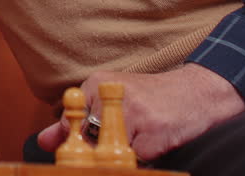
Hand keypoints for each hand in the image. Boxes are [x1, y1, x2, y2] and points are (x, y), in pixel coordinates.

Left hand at [36, 63, 244, 161]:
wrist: (200, 93)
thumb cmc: (153, 99)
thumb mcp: (111, 100)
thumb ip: (75, 122)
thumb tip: (43, 141)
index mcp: (97, 82)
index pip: (69, 123)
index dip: (79, 142)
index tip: (88, 147)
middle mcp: (112, 94)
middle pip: (87, 141)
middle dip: (102, 150)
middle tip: (121, 142)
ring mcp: (134, 114)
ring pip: (111, 154)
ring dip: (124, 155)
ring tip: (141, 138)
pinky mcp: (154, 135)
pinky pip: (137, 161)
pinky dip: (145, 158)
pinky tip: (156, 142)